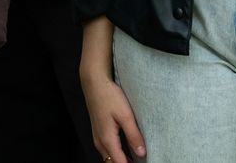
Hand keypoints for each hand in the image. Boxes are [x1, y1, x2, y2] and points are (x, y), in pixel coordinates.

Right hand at [79, 16, 145, 161]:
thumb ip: (134, 135)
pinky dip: (115, 154)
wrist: (94, 82)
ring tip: (135, 160)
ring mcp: (97, 136)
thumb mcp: (125, 115)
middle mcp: (100, 141)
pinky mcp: (98, 130)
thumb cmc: (109, 96)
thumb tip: (142, 154)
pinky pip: (106, 149)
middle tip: (140, 162)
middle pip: (112, 162)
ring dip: (120, 160)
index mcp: (107, 139)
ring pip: (108, 156)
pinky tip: (126, 150)